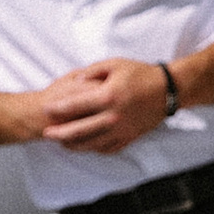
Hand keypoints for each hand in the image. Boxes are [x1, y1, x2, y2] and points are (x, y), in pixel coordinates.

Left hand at [37, 56, 170, 154]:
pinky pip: (108, 148)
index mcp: (108, 96)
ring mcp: (122, 129)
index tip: (45, 109)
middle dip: (60, 134)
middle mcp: (114, 116)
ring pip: (92, 144)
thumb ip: (92, 71)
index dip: (57, 109)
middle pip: (79, 130)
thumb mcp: (114, 64)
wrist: (168, 90)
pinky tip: (85, 146)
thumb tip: (75, 81)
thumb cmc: (141, 74)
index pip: (75, 105)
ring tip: (61, 143)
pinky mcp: (130, 137)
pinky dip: (94, 149)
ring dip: (74, 145)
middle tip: (46, 134)